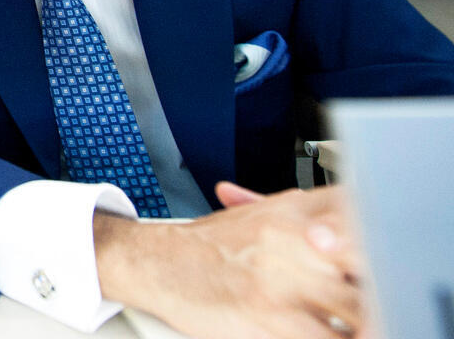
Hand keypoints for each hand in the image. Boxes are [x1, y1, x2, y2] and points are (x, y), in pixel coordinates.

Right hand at [95, 184, 365, 338]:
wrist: (155, 261)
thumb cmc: (205, 245)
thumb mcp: (257, 216)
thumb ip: (305, 217)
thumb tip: (347, 223)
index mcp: (294, 209)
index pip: (362, 216)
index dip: (379, 242)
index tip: (376, 265)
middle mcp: (293, 239)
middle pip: (369, 264)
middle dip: (376, 288)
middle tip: (370, 300)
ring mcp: (283, 281)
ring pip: (358, 311)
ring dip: (363, 322)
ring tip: (354, 324)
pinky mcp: (270, 318)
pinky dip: (333, 337)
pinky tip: (326, 333)